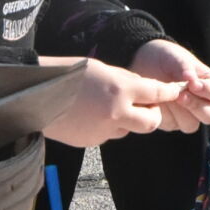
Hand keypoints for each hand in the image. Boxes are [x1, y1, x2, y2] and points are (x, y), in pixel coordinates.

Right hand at [42, 57, 186, 146]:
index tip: (174, 91)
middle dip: (152, 114)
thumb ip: (125, 82)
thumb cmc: (68, 74)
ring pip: (129, 129)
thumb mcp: (102, 68)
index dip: (168, 92)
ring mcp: (105, 130)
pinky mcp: (93, 142)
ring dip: (126, 120)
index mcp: (120, 88)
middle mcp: (117, 112)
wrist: (35, 94)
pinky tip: (90, 115)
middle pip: (151, 122)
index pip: (156, 93)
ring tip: (105, 105)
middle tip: (145, 106)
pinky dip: (106, 126)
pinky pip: (109, 134)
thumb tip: (143, 92)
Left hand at [129, 38, 209, 130]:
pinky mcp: (170, 122)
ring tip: (169, 97)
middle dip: (196, 106)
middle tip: (181, 95)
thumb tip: (193, 80)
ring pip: (191, 125)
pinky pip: (172, 125)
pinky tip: (158, 102)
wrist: (143, 61)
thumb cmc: (167, 58)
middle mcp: (202, 102)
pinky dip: (166, 115)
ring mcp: (186, 114)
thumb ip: (186, 68)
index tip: (194, 84)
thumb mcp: (177, 57)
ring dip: (181, 112)